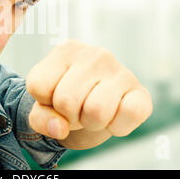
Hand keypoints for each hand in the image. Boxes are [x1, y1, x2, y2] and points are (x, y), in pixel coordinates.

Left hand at [26, 40, 152, 149]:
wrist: (96, 108)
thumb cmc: (67, 102)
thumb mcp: (44, 108)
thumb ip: (40, 118)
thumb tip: (59, 127)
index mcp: (65, 51)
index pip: (38, 85)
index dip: (44, 103)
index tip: (55, 99)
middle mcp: (93, 54)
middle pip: (66, 101)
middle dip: (68, 116)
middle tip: (77, 109)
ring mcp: (119, 70)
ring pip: (96, 111)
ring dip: (91, 123)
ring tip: (92, 111)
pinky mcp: (141, 92)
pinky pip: (129, 115)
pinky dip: (117, 127)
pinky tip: (114, 114)